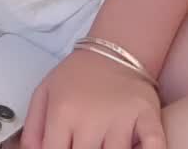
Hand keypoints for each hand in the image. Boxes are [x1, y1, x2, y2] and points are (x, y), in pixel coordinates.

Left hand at [21, 48, 164, 148]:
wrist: (114, 50)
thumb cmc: (78, 77)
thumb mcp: (45, 92)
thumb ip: (33, 128)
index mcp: (63, 112)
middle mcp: (91, 117)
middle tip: (84, 147)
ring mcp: (121, 118)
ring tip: (102, 147)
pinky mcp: (147, 116)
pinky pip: (154, 145)